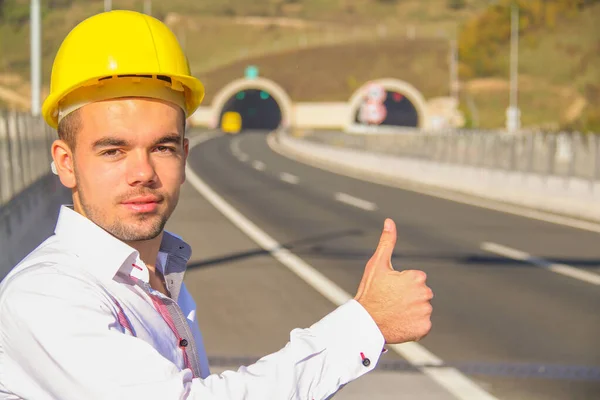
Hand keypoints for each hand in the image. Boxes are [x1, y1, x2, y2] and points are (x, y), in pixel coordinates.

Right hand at [354, 218, 432, 343]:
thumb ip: (387, 242)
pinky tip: (400, 323)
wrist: (365, 323)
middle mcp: (425, 294)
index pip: (416, 279)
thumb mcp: (377, 265)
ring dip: (412, 311)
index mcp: (417, 277)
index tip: (389, 289)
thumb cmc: (370, 292)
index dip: (402, 284)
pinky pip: (423, 325)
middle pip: (421, 294)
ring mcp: (425, 312)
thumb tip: (389, 221)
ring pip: (422, 309)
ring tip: (395, 313)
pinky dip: (414, 325)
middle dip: (409, 297)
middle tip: (391, 301)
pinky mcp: (424, 328)